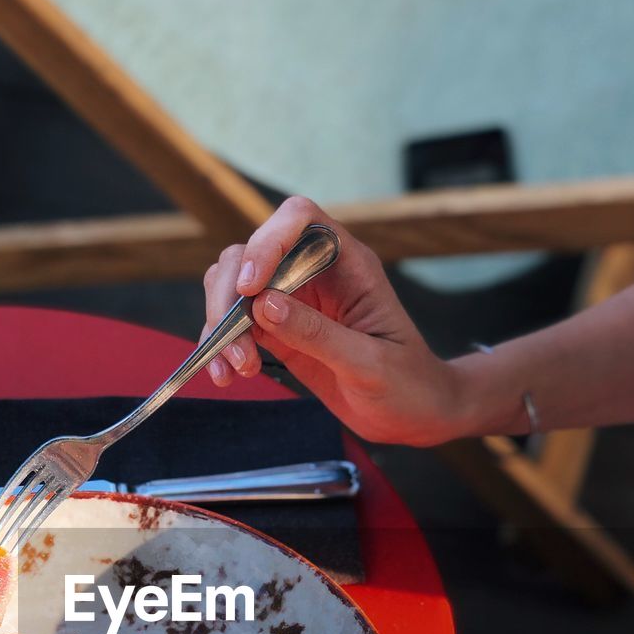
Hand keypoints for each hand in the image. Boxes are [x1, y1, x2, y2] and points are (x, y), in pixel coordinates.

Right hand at [202, 196, 466, 445]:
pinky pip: (234, 325)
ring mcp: (291, 300)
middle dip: (229, 297)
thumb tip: (263, 304)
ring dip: (220, 325)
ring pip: (233, 286)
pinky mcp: (277, 331)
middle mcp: (314, 272)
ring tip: (234, 370)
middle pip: (250, 253)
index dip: (267, 242)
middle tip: (233, 347)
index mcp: (347, 263)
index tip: (250, 289)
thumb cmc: (407, 384)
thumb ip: (318, 334)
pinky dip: (220, 347)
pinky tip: (225, 375)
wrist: (414, 414)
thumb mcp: (369, 363)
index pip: (299, 219)